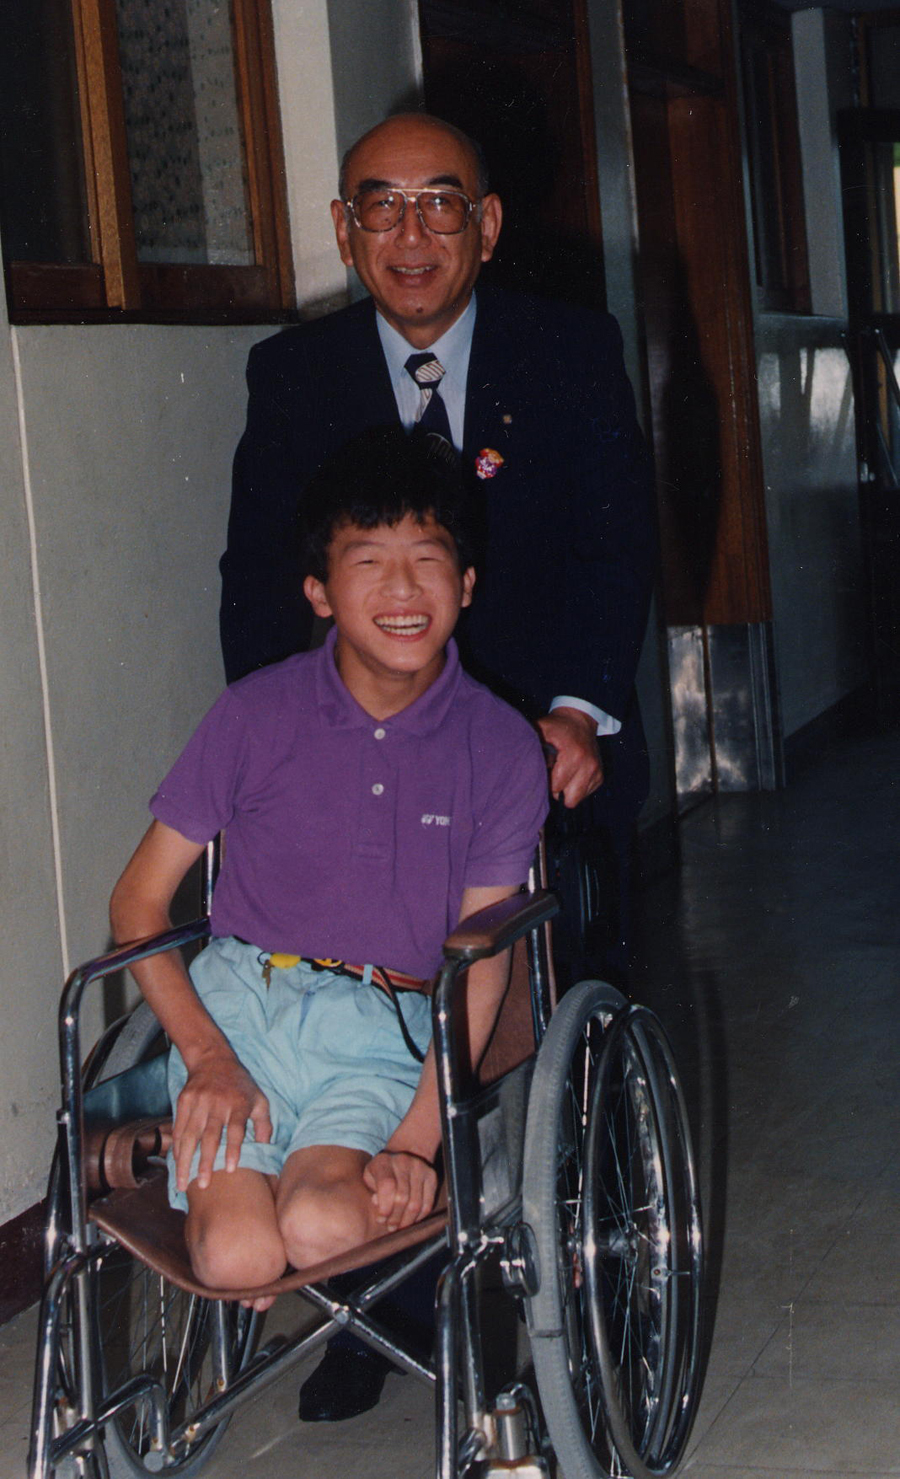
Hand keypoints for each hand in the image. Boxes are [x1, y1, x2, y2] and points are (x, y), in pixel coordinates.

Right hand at [172, 1050, 271, 1192]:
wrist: (213, 1059)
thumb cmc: (240, 1085)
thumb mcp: (259, 1100)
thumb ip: (264, 1126)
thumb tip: (266, 1151)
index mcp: (239, 1103)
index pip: (236, 1129)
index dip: (233, 1149)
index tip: (229, 1169)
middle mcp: (218, 1103)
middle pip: (210, 1135)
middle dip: (205, 1162)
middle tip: (203, 1185)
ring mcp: (198, 1101)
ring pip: (189, 1135)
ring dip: (185, 1161)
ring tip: (183, 1183)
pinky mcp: (183, 1101)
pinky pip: (178, 1129)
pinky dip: (176, 1148)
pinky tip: (176, 1165)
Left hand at [363, 1150, 437, 1231]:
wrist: (404, 1155)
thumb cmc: (382, 1172)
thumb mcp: (370, 1178)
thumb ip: (372, 1192)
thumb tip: (378, 1204)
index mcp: (384, 1162)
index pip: (387, 1186)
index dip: (384, 1208)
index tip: (381, 1219)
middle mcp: (403, 1162)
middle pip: (402, 1197)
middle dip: (396, 1218)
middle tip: (391, 1227)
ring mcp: (420, 1168)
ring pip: (416, 1203)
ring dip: (407, 1220)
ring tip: (400, 1226)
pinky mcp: (431, 1176)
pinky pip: (428, 1204)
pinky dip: (419, 1216)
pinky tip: (411, 1220)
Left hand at [536, 707, 603, 807]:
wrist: (579, 721)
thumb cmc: (556, 728)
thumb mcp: (540, 731)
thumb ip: (531, 749)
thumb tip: (524, 770)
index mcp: (574, 756)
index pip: (556, 787)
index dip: (546, 781)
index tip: (545, 768)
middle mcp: (590, 765)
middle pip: (570, 800)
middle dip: (559, 790)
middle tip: (554, 774)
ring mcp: (597, 772)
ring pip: (577, 799)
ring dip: (568, 790)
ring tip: (563, 773)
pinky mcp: (600, 776)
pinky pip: (585, 794)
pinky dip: (576, 786)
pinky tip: (572, 772)